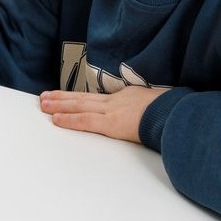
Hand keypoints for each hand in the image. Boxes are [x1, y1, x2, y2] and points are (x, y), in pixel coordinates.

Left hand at [39, 86, 170, 142]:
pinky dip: (69, 119)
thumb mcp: (160, 107)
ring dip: (59, 105)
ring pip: (79, 106)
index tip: (67, 97)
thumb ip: (150, 111)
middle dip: (62, 98)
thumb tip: (153, 117)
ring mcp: (113, 111)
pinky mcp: (111, 124)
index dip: (80, 98)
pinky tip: (55, 119)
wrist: (178, 114)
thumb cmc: (174, 113)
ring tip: (42, 104)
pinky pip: (85, 121)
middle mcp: (116, 101)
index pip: (97, 98)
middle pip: (83, 98)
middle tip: (43, 96)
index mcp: (128, 97)